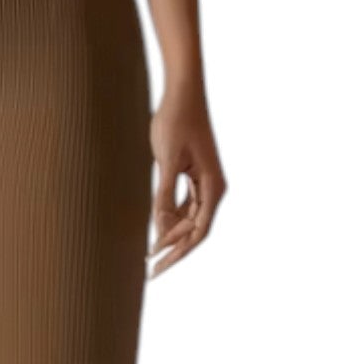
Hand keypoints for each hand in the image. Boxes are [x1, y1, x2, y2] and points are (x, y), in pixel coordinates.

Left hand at [148, 86, 227, 278]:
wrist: (182, 91)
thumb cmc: (175, 121)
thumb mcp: (166, 160)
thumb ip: (163, 195)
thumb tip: (159, 228)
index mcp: (213, 186)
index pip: (198, 232)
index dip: (177, 252)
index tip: (157, 266)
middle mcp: (213, 187)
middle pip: (194, 230)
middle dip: (173, 251)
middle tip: (150, 272)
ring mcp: (204, 182)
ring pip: (189, 220)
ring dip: (170, 236)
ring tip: (149, 255)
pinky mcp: (194, 174)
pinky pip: (184, 205)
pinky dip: (170, 218)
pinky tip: (155, 229)